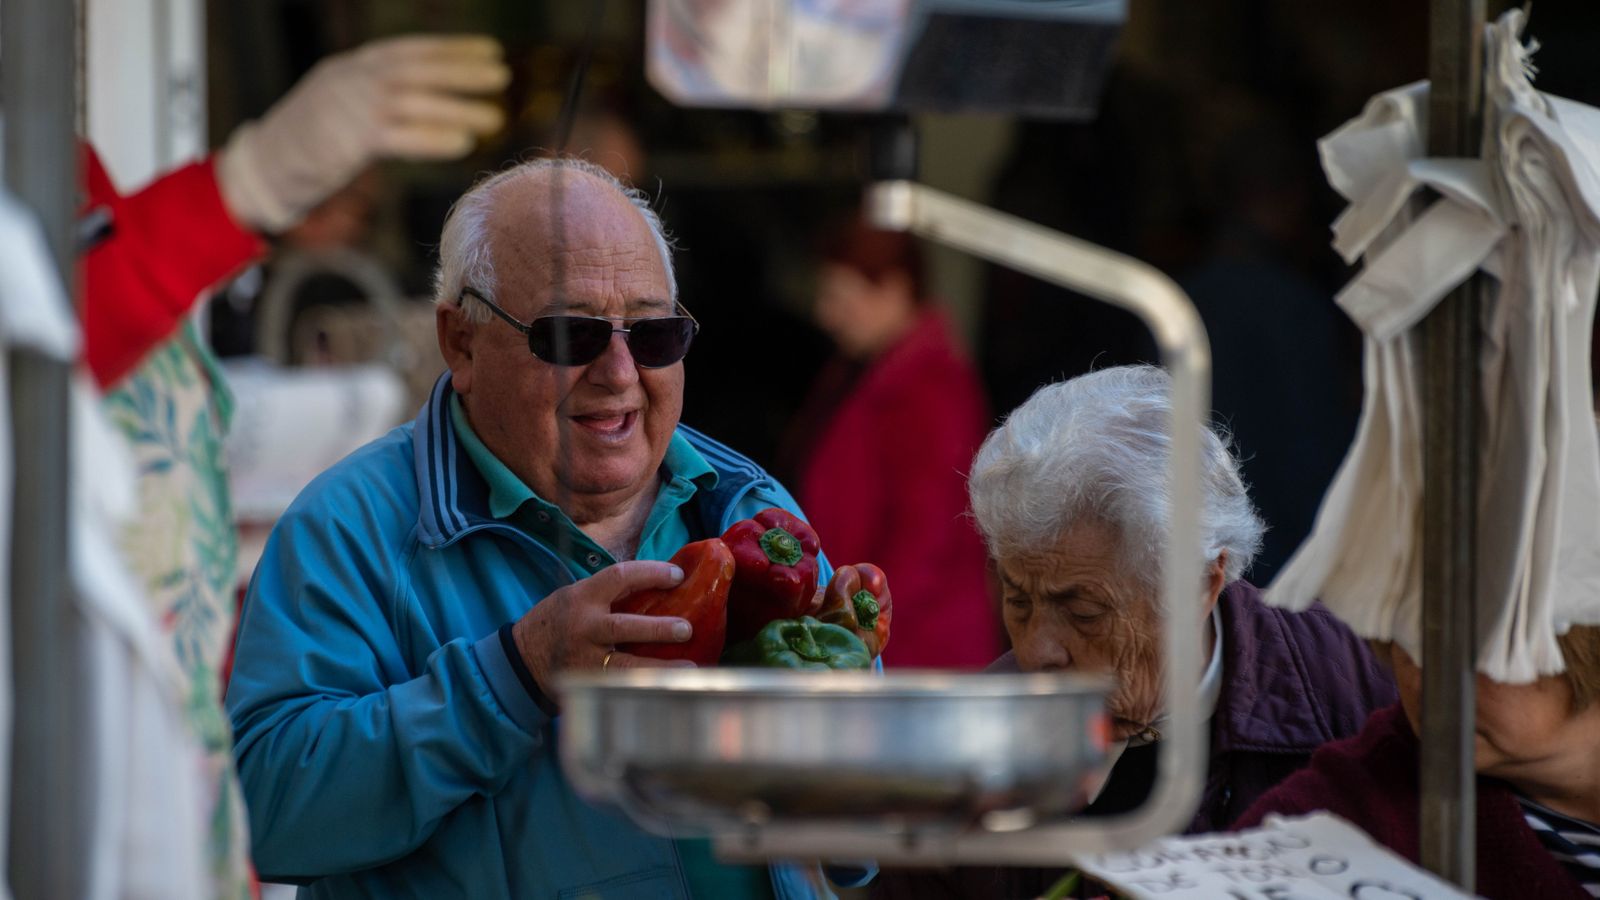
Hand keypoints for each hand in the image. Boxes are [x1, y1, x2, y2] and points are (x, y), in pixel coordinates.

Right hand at [216, 35, 508, 232]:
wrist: (259, 169)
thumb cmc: (306, 144)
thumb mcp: (343, 106)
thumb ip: (381, 100)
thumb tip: (432, 101)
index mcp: (349, 68)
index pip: (407, 50)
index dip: (450, 49)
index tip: (489, 50)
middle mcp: (348, 80)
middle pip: (413, 69)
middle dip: (461, 71)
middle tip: (503, 76)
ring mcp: (343, 109)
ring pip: (410, 101)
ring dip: (458, 108)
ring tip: (496, 117)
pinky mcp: (341, 143)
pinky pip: (395, 136)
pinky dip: (432, 137)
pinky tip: (462, 141)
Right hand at [512, 561, 696, 696]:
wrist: (520, 658)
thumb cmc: (558, 621)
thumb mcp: (576, 596)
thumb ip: (609, 594)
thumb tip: (658, 585)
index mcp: (582, 597)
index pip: (620, 576)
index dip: (650, 573)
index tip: (677, 575)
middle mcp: (583, 627)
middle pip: (624, 627)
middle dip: (658, 629)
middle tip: (687, 629)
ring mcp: (584, 659)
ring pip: (625, 665)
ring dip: (660, 667)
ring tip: (690, 668)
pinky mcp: (586, 684)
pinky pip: (620, 686)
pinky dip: (646, 687)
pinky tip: (669, 688)